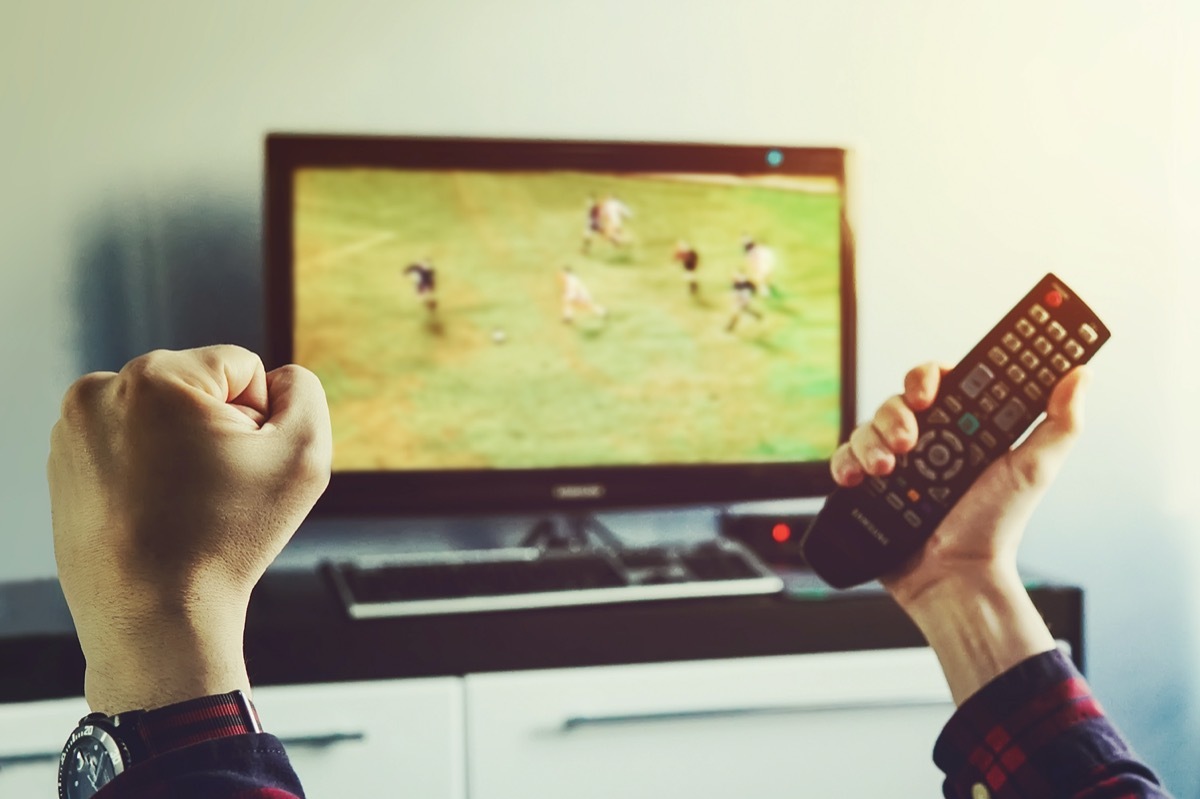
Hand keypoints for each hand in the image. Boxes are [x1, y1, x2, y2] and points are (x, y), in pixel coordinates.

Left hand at [48, 346, 331, 712]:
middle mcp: (101, 391)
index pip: (242, 368)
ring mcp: (73, 430)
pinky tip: (158, 514)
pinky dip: (152, 473)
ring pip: (164, 418)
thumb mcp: (303, 455)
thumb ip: (305, 393)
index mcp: (154, 376)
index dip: (260, 421)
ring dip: (186, 451)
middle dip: (219, 433)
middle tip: (215, 493)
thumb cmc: (226, 541)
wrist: (155, 618)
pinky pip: (131, 447)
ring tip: (184, 506)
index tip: (240, 470)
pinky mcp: (64, 466)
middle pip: (199, 390)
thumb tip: (279, 381)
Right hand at [830, 362, 1089, 701]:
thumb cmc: (995, 530)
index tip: (928, 391)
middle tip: (909, 441)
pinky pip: (844, 459)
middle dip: (897, 414)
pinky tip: (858, 479)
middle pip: (897, 401)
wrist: (956, 578)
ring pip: (868, 427)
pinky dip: (845, 464)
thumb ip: (1060, 423)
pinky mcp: (868, 488)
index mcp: (961, 431)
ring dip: (873, 442)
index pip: (939, 382)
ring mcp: (894, 465)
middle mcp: (926, 444)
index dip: (928, 377)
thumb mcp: (1034, 471)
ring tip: (888, 470)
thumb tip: (1079, 376)